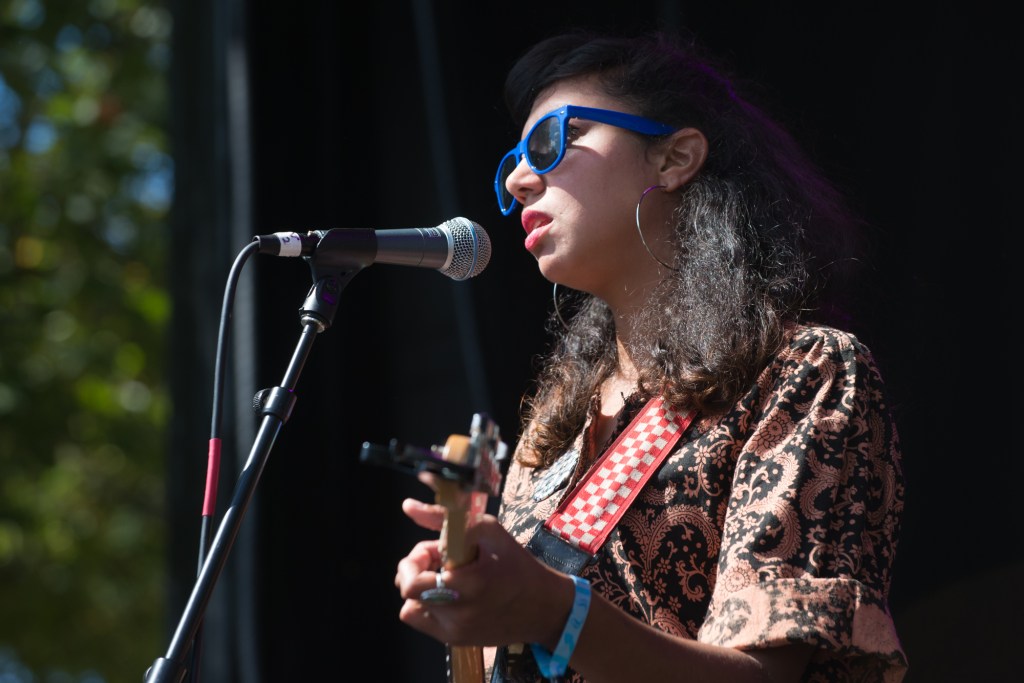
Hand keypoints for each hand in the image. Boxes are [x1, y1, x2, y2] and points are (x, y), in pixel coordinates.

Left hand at [393, 513, 573, 649]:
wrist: (543, 607)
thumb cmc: (516, 564)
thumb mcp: (488, 531)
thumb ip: (443, 518)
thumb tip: (408, 506)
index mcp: (469, 584)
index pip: (413, 579)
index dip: (417, 558)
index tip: (435, 549)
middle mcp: (459, 613)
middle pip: (408, 591)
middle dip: (415, 570)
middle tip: (438, 561)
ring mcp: (455, 631)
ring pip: (410, 607)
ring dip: (421, 588)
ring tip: (446, 578)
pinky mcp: (455, 641)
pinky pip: (421, 623)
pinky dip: (426, 605)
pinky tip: (447, 594)